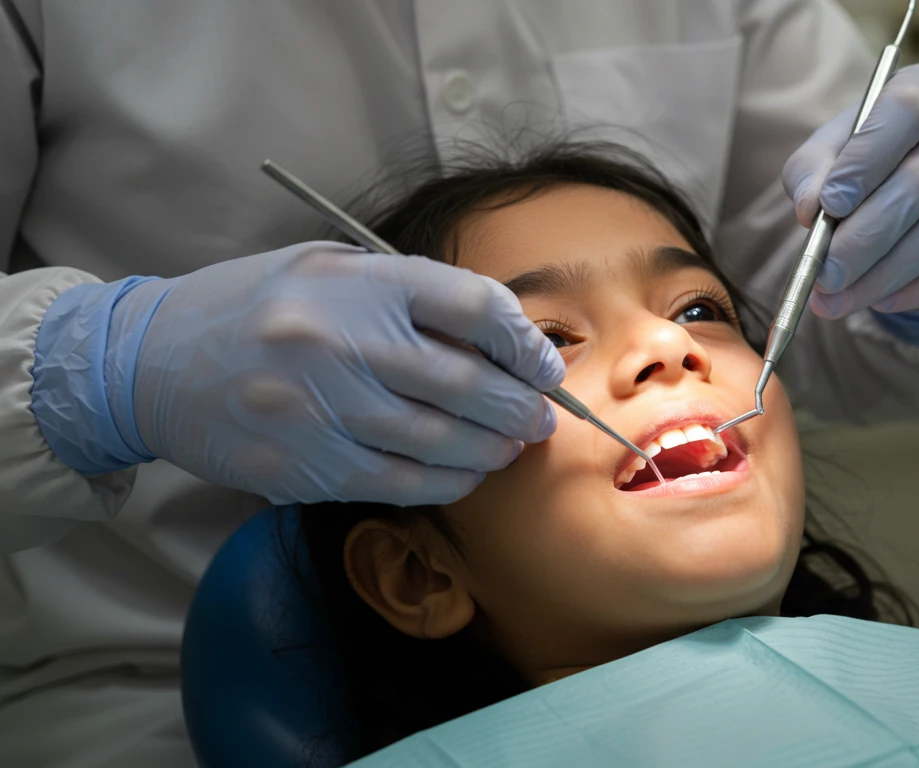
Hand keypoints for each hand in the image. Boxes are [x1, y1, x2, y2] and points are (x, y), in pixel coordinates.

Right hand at [32, 242, 563, 505]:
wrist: (148, 362)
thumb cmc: (253, 306)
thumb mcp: (328, 268)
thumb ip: (409, 292)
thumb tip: (501, 336)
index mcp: (355, 283)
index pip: (473, 305)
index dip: (525, 340)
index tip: (543, 363)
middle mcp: (340, 343)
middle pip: (468, 383)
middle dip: (521, 406)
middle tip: (540, 417)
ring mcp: (320, 411)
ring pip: (441, 443)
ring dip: (492, 451)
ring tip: (509, 446)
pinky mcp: (302, 467)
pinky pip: (400, 484)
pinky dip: (446, 483)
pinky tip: (463, 474)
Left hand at [782, 63, 918, 317]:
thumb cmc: (874, 163)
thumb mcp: (834, 154)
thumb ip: (812, 171)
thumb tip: (810, 207)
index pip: (905, 112)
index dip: (866, 160)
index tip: (829, 206)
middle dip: (864, 240)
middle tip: (826, 275)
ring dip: (887, 274)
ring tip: (841, 299)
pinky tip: (887, 299)